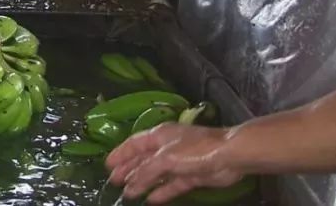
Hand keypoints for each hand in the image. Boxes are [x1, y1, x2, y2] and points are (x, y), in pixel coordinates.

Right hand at [106, 124, 241, 202]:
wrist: (228, 156)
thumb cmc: (194, 149)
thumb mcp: (166, 158)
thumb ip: (146, 170)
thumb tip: (129, 181)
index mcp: (158, 136)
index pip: (134, 144)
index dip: (120, 154)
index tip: (107, 165)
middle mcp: (167, 147)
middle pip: (143, 159)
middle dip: (129, 170)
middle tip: (114, 182)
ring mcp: (179, 162)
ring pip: (156, 174)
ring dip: (143, 183)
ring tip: (129, 194)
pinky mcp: (191, 176)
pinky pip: (171, 185)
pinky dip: (161, 192)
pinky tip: (151, 200)